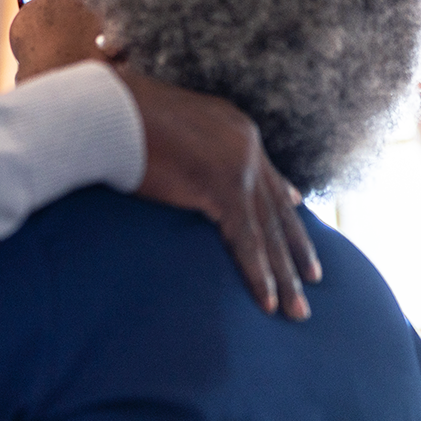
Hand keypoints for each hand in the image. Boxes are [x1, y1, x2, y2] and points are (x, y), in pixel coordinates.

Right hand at [115, 66, 320, 319]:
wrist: (105, 109)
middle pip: (277, 206)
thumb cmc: (115, 116)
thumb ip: (181, 144)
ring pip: (269, 231)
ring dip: (285, 275)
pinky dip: (258, 275)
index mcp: (231, 125)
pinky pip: (246, 241)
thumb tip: (171, 158)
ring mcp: (238, 165)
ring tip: (298, 310)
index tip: (299, 208)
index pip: (263, 168)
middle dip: (296, 247)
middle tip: (315, 277)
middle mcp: (244, 143)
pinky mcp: (223, 187)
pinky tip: (268, 303)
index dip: (283, 194)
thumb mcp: (161, 127)